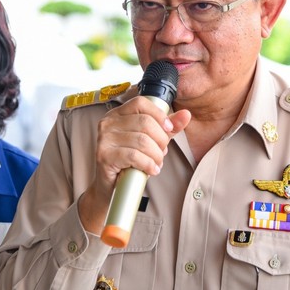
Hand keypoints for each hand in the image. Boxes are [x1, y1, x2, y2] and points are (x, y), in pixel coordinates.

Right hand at [78, 96, 190, 233]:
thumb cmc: (131, 161)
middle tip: (161, 152)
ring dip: (156, 155)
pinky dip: (148, 164)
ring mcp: (104, 139)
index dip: (159, 115)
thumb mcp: (152, 140)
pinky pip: (134, 156)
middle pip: (145, 122)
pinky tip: (151, 170)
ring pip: (142, 140)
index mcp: (118, 114)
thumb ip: (168, 128)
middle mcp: (108, 123)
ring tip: (156, 163)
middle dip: (160, 140)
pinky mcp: (104, 156)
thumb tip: (186, 114)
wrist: (111, 187)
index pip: (141, 103)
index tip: (168, 129)